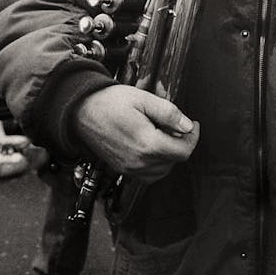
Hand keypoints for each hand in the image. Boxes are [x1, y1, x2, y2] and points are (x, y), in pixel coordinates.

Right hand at [71, 85, 199, 183]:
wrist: (82, 111)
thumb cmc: (111, 102)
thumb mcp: (143, 99)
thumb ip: (168, 113)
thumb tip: (187, 125)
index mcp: (147, 144)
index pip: (183, 151)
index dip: (193, 137)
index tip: (193, 124)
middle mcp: (139, 162)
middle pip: (174, 161)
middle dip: (181, 143)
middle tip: (176, 124)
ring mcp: (129, 168)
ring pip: (162, 170)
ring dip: (170, 154)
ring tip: (164, 133)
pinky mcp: (122, 169)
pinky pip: (148, 175)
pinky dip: (156, 164)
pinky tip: (152, 146)